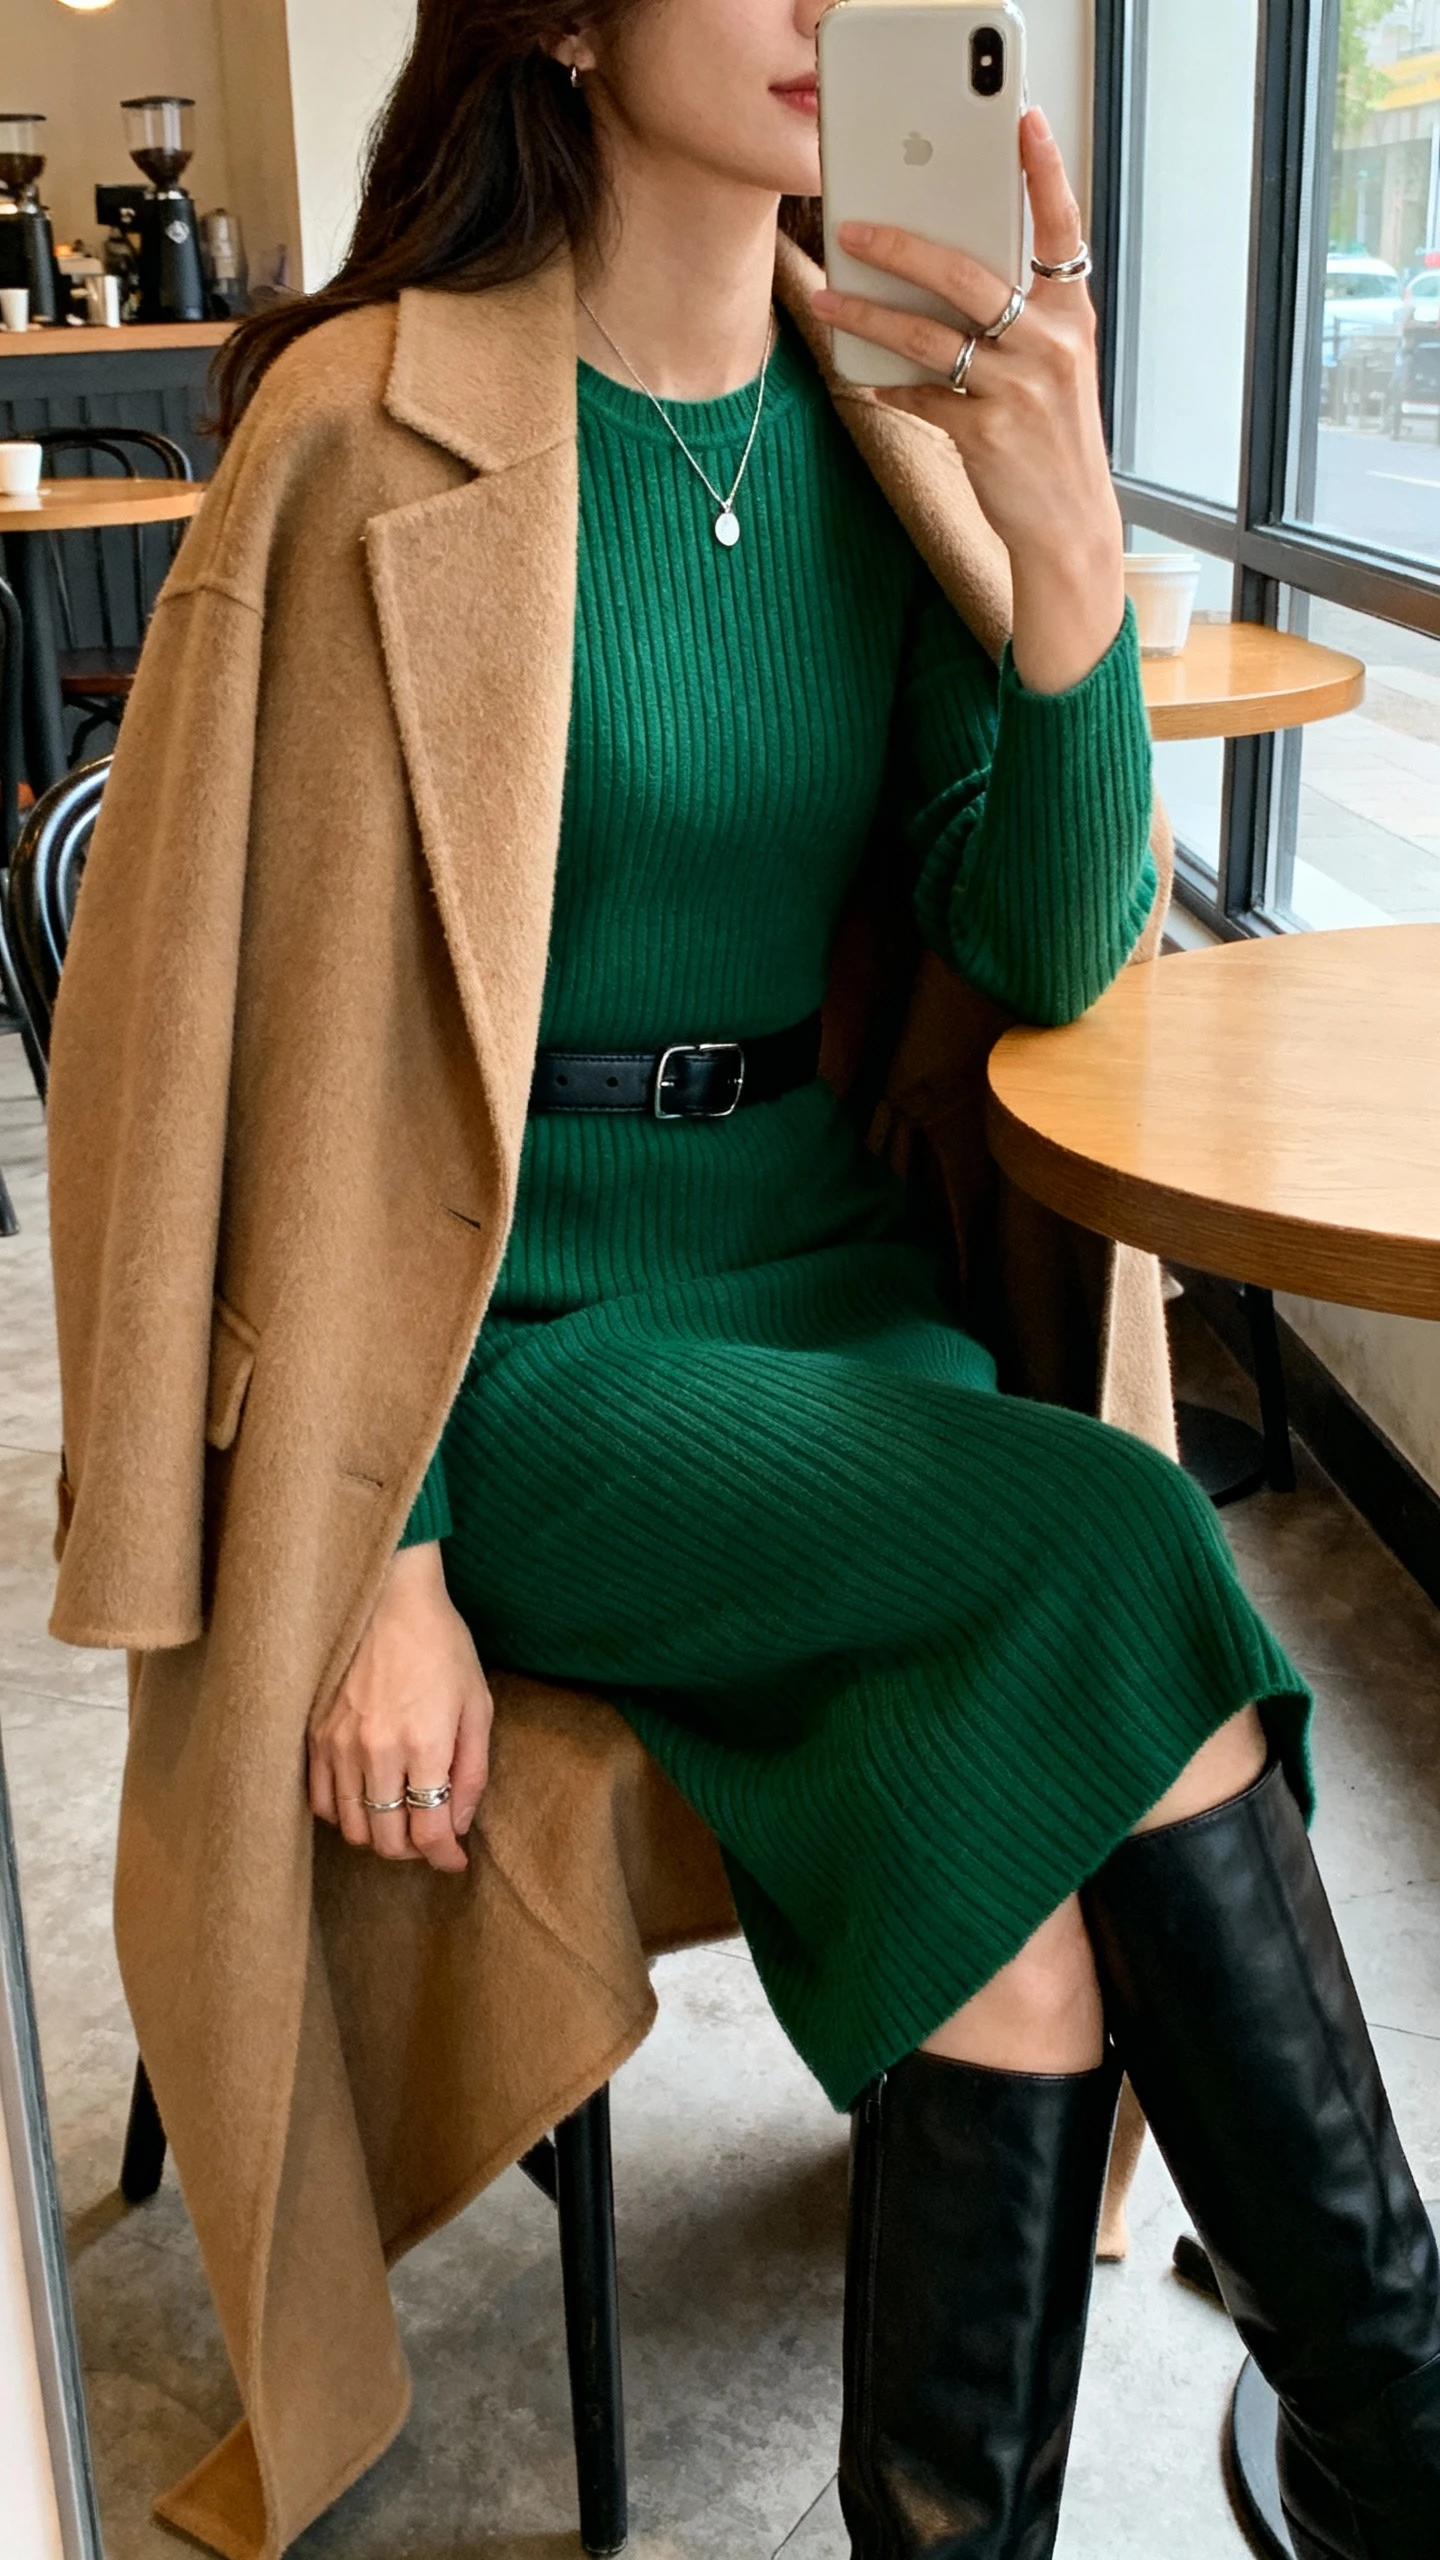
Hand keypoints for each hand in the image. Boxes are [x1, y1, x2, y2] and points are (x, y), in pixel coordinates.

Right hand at [308, 1541, 492, 1872]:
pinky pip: (321, 1801)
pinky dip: (343, 1814)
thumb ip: (472, 1771)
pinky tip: (364, 1800)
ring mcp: (339, 1745)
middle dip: (413, 1851)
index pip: (429, 1832)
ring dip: (377, 1836)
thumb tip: (459, 1824)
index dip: (445, 1857)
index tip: (455, 1861)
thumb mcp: (477, 1705)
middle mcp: (378, 1752)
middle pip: (386, 1840)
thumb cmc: (441, 1647)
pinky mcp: (314, 1735)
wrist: (387, 1598)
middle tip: (429, 1838)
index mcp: (425, 1745)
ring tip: (398, 1821)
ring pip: (351, 1827)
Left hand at [812, 108, 1124, 693]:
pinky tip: (868, 378)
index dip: (1044, 172)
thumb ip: (1018, 318)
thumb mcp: (1055, 368)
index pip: (1061, 229)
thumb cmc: (1052, 437)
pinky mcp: (985, 434)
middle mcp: (1050, 345)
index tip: (1022, 122)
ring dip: (869, 317)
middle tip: (855, 228)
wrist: (1068, 526)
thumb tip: (942, 274)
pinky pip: (921, 395)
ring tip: (829, 303)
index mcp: (1072, 316)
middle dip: (903, 246)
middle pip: (967, 275)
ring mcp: (1020, 390)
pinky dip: (890, 386)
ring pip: (929, 335)